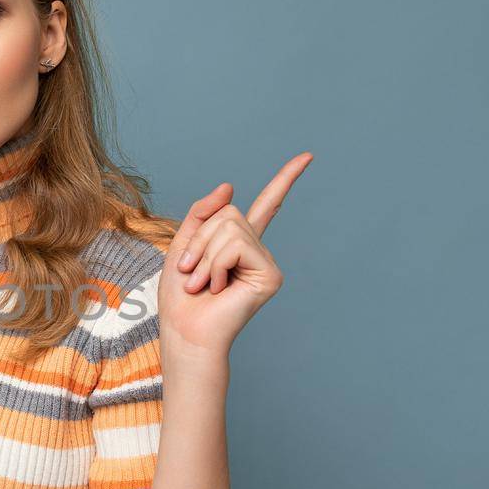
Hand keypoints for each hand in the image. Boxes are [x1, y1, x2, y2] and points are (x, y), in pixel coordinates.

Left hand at [157, 153, 311, 356]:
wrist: (185, 332)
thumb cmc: (181, 298)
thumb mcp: (182, 245)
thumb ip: (202, 214)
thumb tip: (230, 186)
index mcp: (238, 244)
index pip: (266, 206)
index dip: (285, 180)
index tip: (307, 157)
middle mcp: (257, 251)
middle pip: (228, 213)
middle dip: (200, 241)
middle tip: (191, 273)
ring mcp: (266, 263)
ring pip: (230, 227)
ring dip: (204, 255)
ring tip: (203, 284)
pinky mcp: (270, 275)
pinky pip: (236, 246)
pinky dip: (216, 264)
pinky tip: (219, 288)